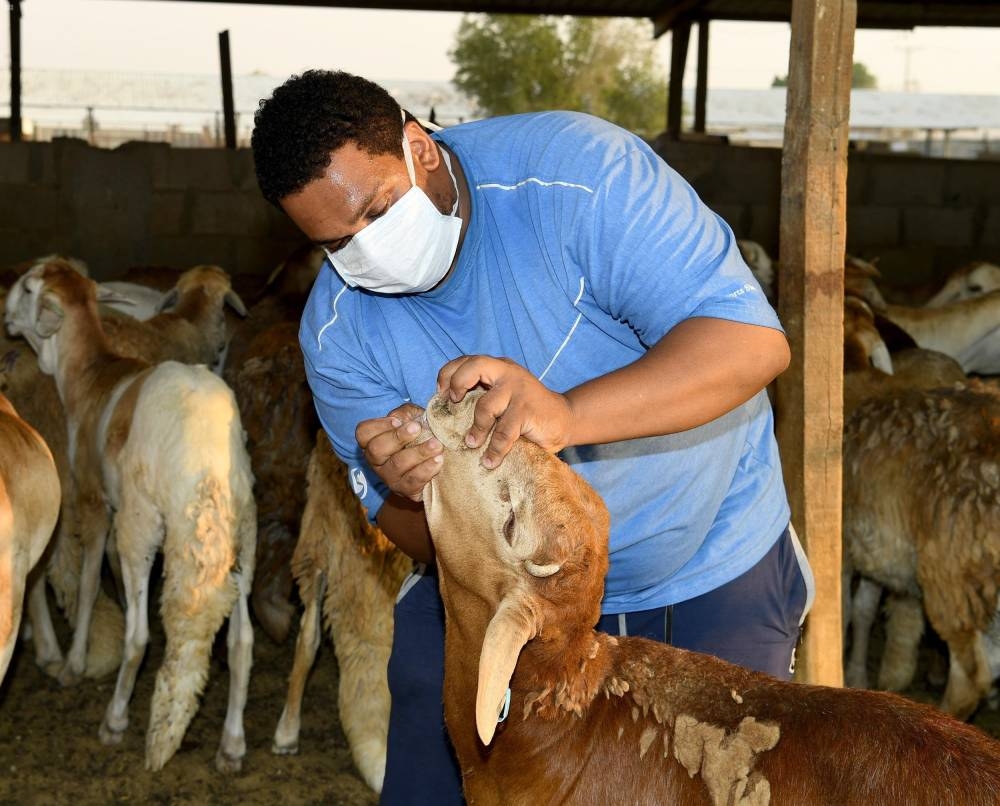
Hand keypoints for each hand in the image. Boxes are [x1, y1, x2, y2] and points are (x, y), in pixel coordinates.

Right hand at [355, 402, 442, 501]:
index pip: (363, 433)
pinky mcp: (406, 491)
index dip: (378, 426)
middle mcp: (377, 461)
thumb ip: (405, 413)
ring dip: (418, 452)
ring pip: (397, 465)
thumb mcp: (412, 418)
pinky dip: (427, 469)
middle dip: (397, 437)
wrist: (438, 462)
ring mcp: (389, 478)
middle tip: (417, 428)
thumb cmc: (420, 435)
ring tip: (436, 444)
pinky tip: (438, 460)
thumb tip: (402, 418)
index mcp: (373, 441)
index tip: (397, 421)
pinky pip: (413, 481)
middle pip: (376, 449)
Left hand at [436, 356, 573, 468]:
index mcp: (497, 367)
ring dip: (476, 428)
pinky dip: (494, 449)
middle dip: (457, 383)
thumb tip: (446, 411)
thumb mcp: (502, 396)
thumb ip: (481, 395)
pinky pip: (504, 432)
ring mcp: (519, 390)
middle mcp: (507, 372)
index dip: (448, 374)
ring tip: (471, 444)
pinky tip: (490, 460)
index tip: (441, 395)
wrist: (564, 419)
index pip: (466, 360)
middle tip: (452, 404)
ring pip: (485, 405)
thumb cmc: (526, 411)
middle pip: (475, 365)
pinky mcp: (528, 410)